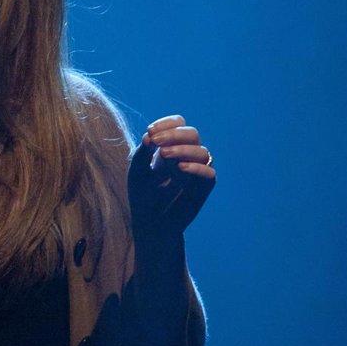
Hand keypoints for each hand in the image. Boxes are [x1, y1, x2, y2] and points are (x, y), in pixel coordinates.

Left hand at [128, 115, 215, 242]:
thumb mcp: (137, 170)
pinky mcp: (203, 188)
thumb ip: (143, 152)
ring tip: (164, 155)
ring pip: (202, 151)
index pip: (178, 124)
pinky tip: (180, 167)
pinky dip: (197, 167)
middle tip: (156, 142)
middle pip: (192, 134)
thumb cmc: (141, 194)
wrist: (148, 222)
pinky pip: (209, 173)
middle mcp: (186, 156)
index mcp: (170, 146)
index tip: (150, 131)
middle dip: (174, 134)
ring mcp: (196, 171)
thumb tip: (149, 135)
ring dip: (183, 149)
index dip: (168, 123)